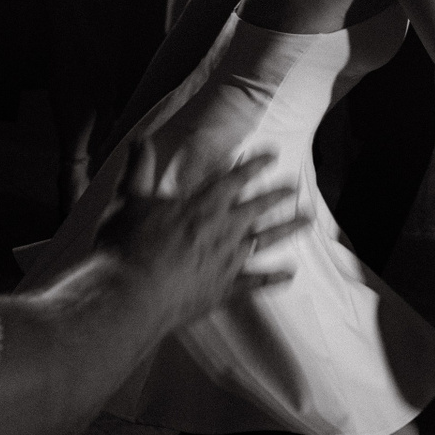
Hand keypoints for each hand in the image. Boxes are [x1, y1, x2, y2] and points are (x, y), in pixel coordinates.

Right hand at [96, 141, 307, 327]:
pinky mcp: (224, 290)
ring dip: (288, 228)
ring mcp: (227, 261)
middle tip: (294, 185)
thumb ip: (139, 168)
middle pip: (258, 206)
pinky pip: (256, 282)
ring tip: (308, 219)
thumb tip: (141, 138)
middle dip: (278, 193)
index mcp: (203, 205)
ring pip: (266, 239)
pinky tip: (290, 274)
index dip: (255, 164)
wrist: (130, 295)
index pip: (235, 178)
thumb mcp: (129, 199)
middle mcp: (223, 229)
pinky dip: (274, 278)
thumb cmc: (127, 245)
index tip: (273, 154)